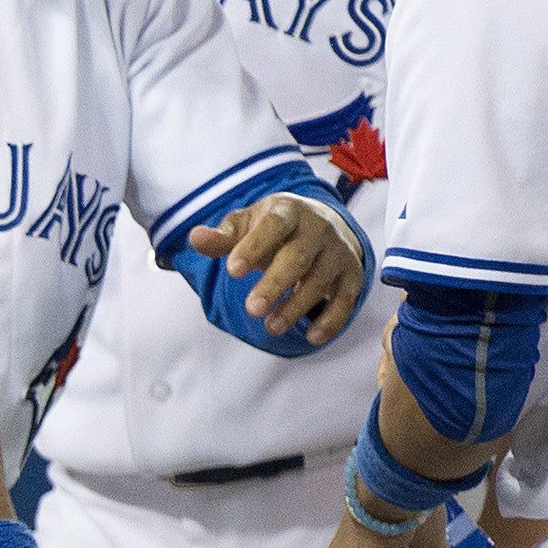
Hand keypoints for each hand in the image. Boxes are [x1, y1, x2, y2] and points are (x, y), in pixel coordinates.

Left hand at [186, 193, 362, 343]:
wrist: (320, 224)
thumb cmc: (272, 228)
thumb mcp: (246, 225)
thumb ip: (222, 236)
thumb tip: (196, 238)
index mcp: (288, 211)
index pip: (272, 226)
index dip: (253, 247)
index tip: (232, 271)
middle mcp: (318, 229)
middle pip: (297, 257)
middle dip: (275, 284)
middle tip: (252, 309)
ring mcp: (337, 253)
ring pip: (320, 281)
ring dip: (296, 307)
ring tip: (271, 327)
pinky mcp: (351, 276)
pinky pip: (345, 300)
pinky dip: (332, 320)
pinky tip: (312, 337)